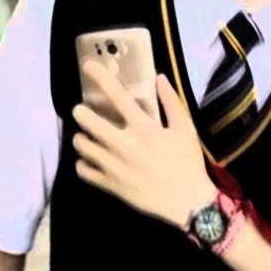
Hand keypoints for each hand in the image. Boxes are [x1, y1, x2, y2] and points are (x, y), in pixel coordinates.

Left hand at [72, 63, 216, 230]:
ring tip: (86, 136)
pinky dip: (82, 163)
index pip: (117, 96)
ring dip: (81, 137)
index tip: (87, 65)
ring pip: (83, 146)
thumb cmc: (188, 163)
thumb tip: (159, 77)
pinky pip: (84, 171)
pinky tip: (90, 159)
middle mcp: (126, 146)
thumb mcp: (185, 129)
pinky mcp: (111, 186)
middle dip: (80, 112)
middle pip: (89, 122)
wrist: (189, 204)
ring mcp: (115, 167)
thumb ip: (171, 102)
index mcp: (145, 129)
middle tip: (81, 111)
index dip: (100, 77)